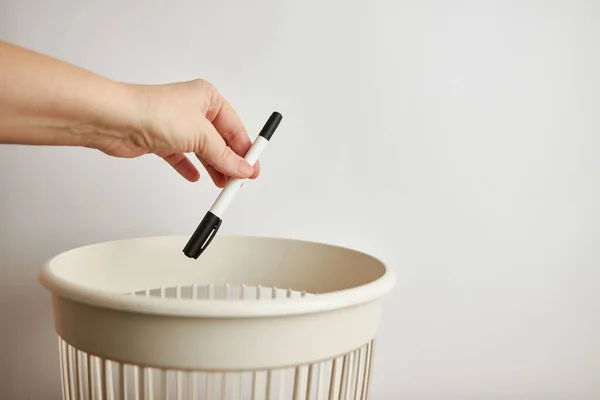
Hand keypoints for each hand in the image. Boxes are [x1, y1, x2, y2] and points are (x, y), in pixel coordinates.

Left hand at [97, 79, 258, 187]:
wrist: (116, 119)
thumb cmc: (155, 112)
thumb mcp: (202, 135)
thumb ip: (224, 156)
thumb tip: (243, 168)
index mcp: (207, 98)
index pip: (235, 127)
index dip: (245, 149)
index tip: (253, 167)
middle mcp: (192, 109)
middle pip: (219, 140)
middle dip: (230, 161)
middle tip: (239, 180)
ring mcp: (176, 125)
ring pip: (202, 150)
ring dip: (213, 167)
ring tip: (223, 183)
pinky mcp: (161, 139)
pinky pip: (181, 156)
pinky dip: (189, 167)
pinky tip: (196, 177)